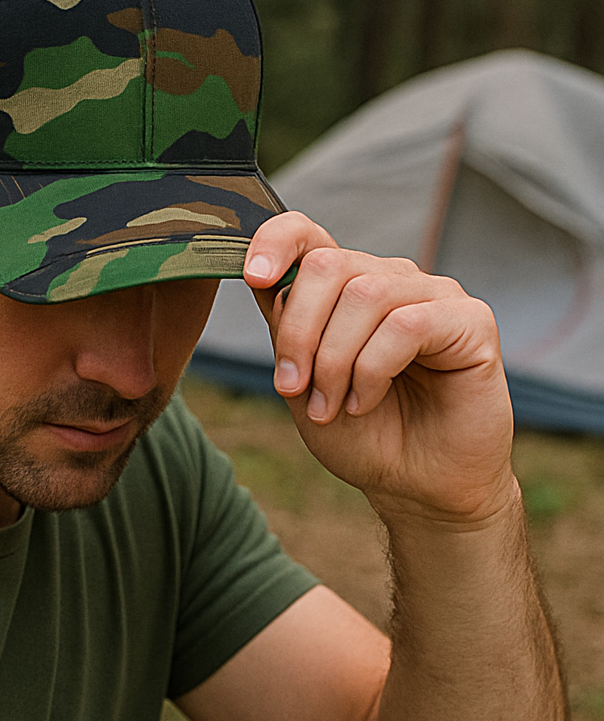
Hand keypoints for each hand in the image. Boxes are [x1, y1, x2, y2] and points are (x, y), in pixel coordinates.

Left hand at [243, 212, 515, 530]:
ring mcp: (432, 295)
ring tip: (331, 407)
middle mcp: (388, 279)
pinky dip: (372, 370)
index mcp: (344, 287)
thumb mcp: (302, 382)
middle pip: (327, 266)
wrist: (414, 486)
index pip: (307, 234)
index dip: (275, 240)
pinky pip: (406, 324)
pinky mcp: (470, 320)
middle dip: (299, 331)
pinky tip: (364, 401)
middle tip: (292, 385)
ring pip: (364, 295)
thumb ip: (285, 329)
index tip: (252, 275)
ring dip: (334, 360)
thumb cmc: (360, 434)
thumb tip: (262, 278)